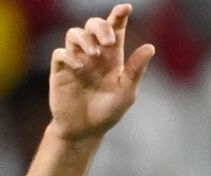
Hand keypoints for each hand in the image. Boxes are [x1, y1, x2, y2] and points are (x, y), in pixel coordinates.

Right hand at [50, 4, 154, 141]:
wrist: (85, 129)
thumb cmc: (108, 111)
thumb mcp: (126, 92)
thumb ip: (136, 69)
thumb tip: (150, 47)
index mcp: (112, 58)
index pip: (115, 30)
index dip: (119, 17)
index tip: (126, 8)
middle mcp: (94, 55)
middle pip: (92, 25)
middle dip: (100, 27)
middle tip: (109, 43)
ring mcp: (76, 60)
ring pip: (74, 34)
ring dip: (85, 40)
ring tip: (94, 55)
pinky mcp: (61, 70)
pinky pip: (60, 53)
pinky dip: (69, 56)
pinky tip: (78, 67)